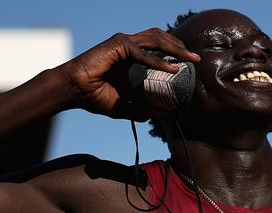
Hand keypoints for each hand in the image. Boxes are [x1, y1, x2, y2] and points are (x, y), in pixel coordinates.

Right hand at [58, 28, 199, 118]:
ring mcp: (123, 43)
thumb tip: (163, 114)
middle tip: (196, 60)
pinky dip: (158, 61)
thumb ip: (143, 109)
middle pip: (161, 40)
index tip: (190, 68)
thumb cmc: (95, 96)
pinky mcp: (117, 45)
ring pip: (155, 40)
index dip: (175, 55)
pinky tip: (171, 69)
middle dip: (180, 48)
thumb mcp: (125, 107)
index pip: (159, 50)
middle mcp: (129, 46)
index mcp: (132, 57)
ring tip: (189, 59)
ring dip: (175, 48)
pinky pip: (142, 53)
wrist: (75, 92)